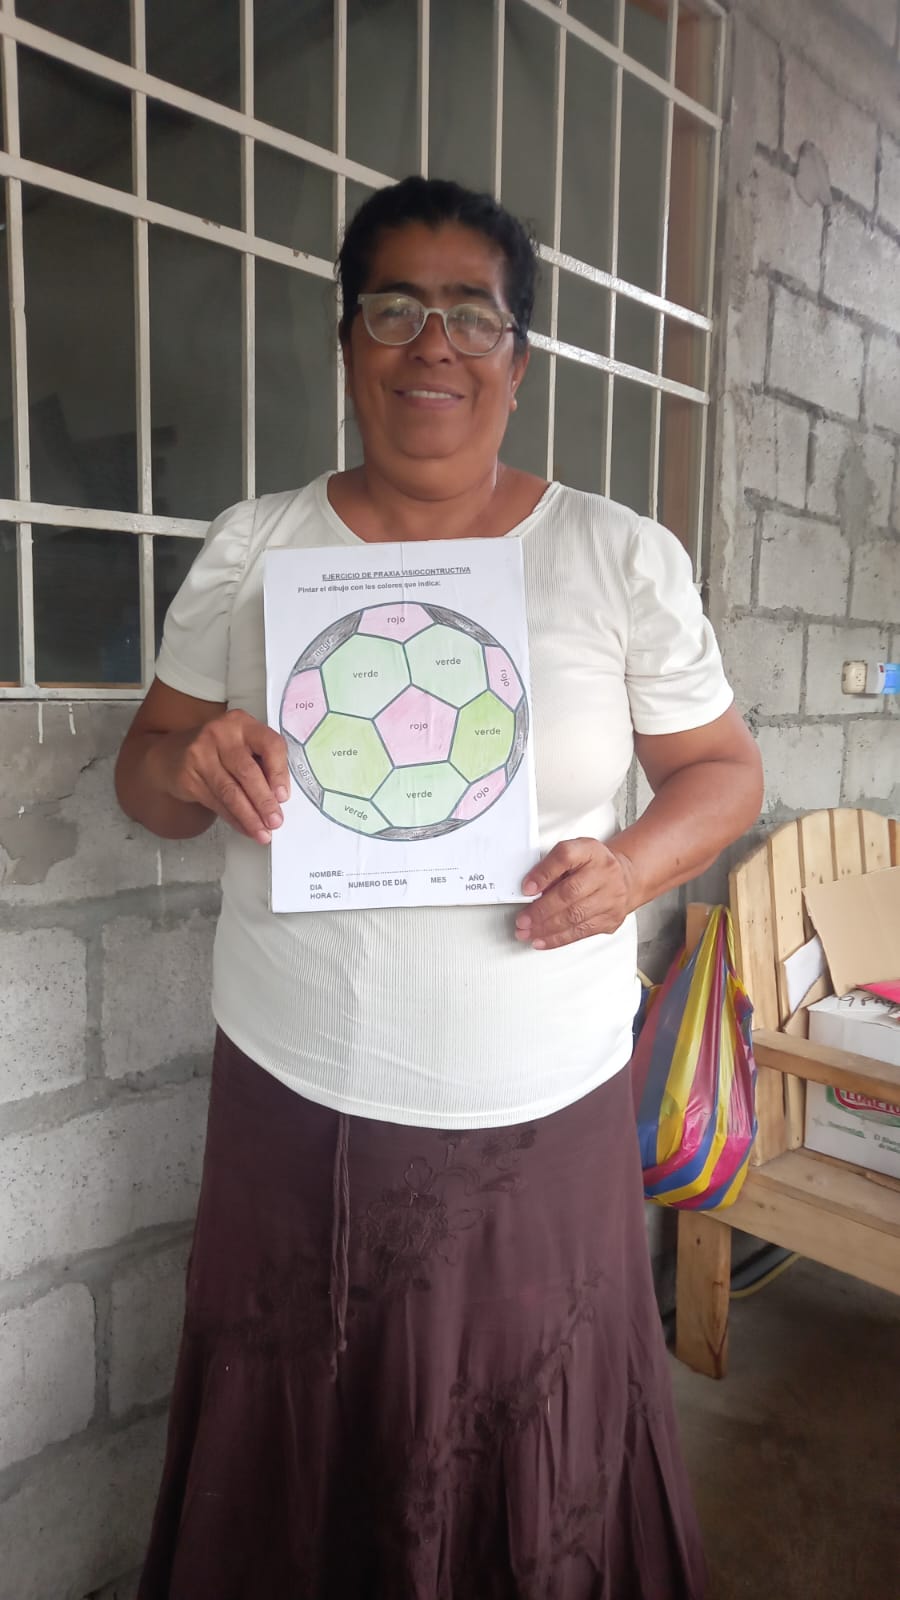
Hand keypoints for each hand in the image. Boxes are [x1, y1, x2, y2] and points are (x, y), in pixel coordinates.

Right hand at [161, 709, 290, 844]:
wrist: (172, 754)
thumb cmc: (218, 751)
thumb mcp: (242, 745)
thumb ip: (262, 763)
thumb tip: (279, 798)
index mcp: (241, 722)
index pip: (269, 745)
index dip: (279, 772)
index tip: (283, 796)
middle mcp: (220, 734)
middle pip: (247, 772)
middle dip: (264, 802)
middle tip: (275, 821)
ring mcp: (200, 754)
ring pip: (231, 792)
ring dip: (249, 817)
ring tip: (262, 832)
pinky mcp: (188, 776)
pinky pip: (216, 802)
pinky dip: (234, 819)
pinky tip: (244, 827)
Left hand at [514, 838, 636, 949]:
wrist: (623, 878)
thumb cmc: (592, 866)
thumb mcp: (572, 854)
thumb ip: (551, 867)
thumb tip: (531, 889)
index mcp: (591, 851)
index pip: (565, 857)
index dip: (544, 874)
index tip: (526, 888)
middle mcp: (605, 873)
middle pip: (569, 893)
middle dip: (541, 910)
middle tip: (523, 920)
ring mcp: (611, 898)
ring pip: (575, 917)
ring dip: (546, 928)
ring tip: (527, 932)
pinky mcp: (611, 919)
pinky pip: (582, 932)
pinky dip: (558, 938)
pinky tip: (543, 940)